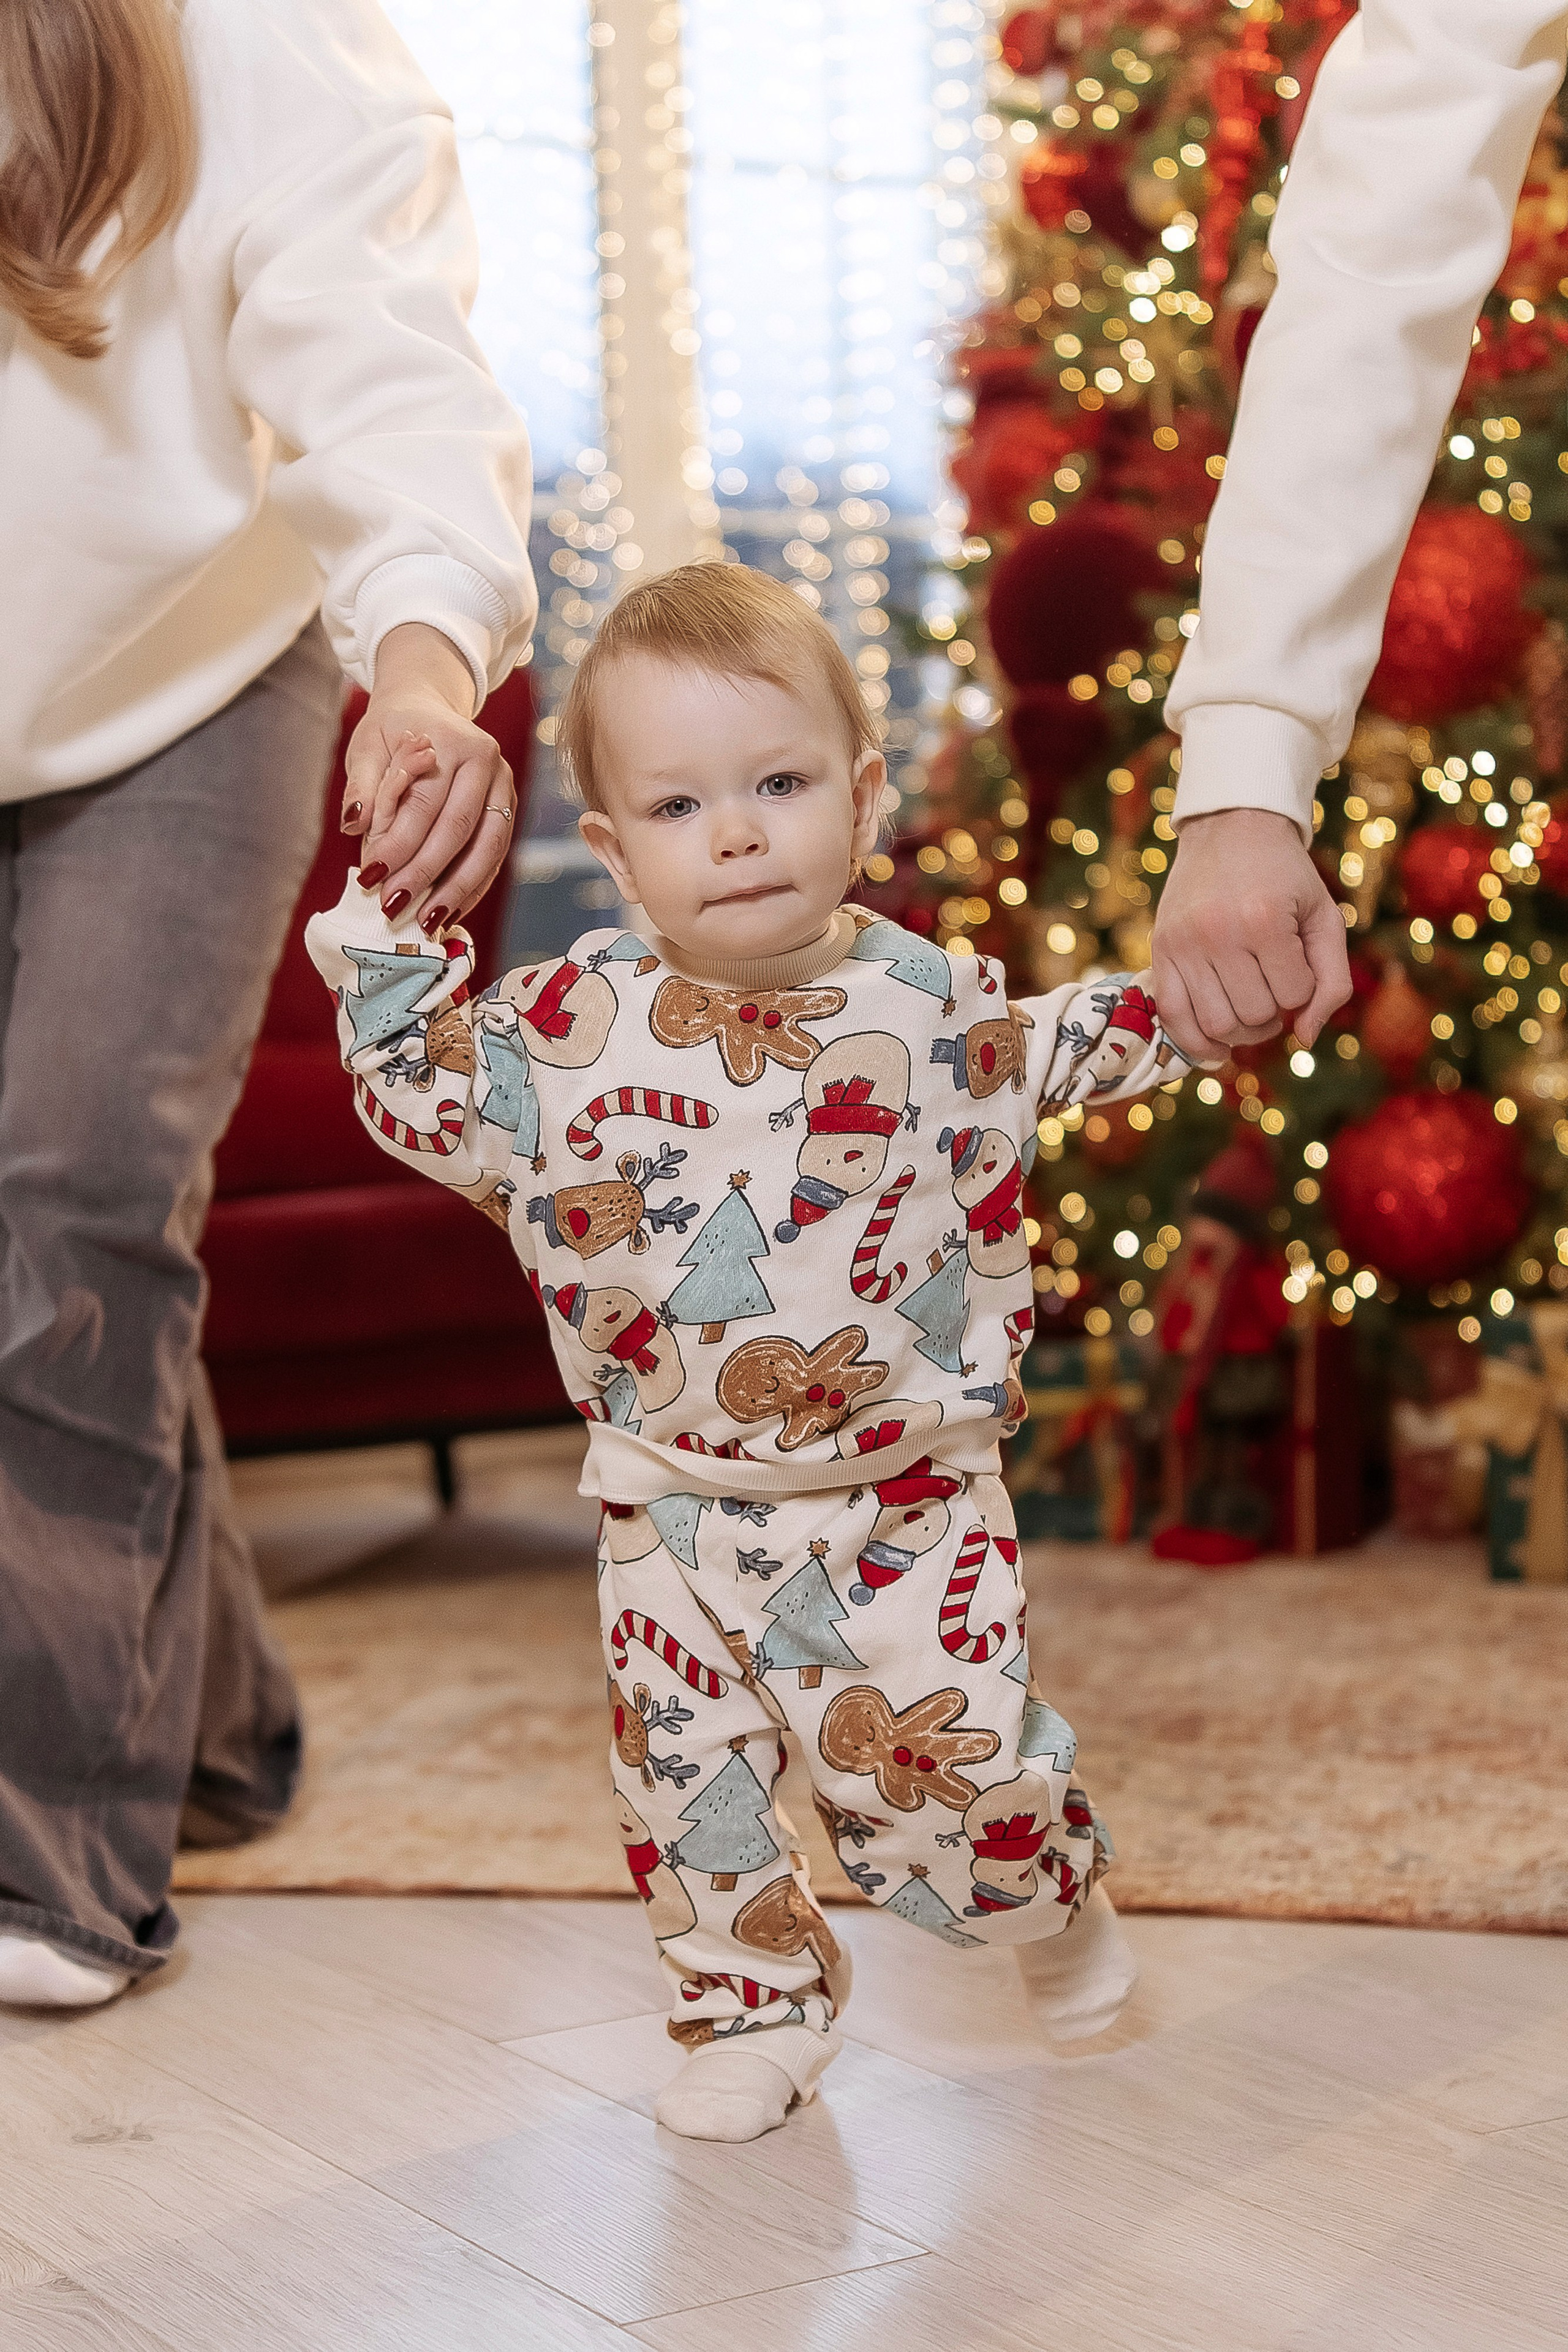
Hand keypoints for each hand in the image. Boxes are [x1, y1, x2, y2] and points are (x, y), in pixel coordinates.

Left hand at [341, 623, 516, 931]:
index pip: (423, 803)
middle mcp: (486, 761)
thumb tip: (355, 824)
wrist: (429, 708)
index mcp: (451, 740)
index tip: (370, 877)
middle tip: (395, 907)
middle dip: (425, 874)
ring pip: (487, 847)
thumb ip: (362, 786)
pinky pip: (495, 854)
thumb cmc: (392, 731)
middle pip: (458, 829)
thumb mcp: (367, 747)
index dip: (397, 844)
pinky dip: (474, 885)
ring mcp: (504, 785)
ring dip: (458, 889)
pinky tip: (452, 909)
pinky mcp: (508, 807)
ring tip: (428, 921)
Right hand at [1152, 808, 1351, 1060]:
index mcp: (1265, 920)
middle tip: (1274, 987)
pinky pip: (1172, 1017)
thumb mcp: (1325, 916)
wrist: (1230, 829)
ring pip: (1217, 1024)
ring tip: (1249, 1006)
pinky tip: (1216, 1046)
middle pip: (1254, 1015)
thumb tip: (1306, 1038)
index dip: (1303, 988)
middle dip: (1273, 1012)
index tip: (1296, 961)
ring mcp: (1183, 943)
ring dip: (1241, 1028)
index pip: (1294, 995)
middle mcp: (1219, 933)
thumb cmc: (1285, 877)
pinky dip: (1195, 1042)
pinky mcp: (1160, 950)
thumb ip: (1333, 980)